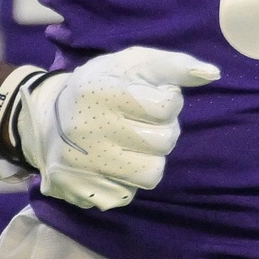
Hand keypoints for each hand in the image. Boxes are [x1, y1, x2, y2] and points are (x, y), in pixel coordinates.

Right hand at [18, 46, 219, 210]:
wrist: (46, 123)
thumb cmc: (101, 86)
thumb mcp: (132, 64)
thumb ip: (174, 65)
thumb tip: (213, 75)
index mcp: (99, 92)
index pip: (166, 107)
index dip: (168, 100)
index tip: (151, 96)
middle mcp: (86, 131)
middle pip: (164, 142)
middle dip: (162, 130)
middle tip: (141, 121)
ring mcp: (83, 167)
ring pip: (152, 174)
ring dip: (150, 157)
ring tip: (131, 143)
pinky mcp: (83, 194)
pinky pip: (130, 194)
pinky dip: (128, 178)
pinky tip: (112, 161)